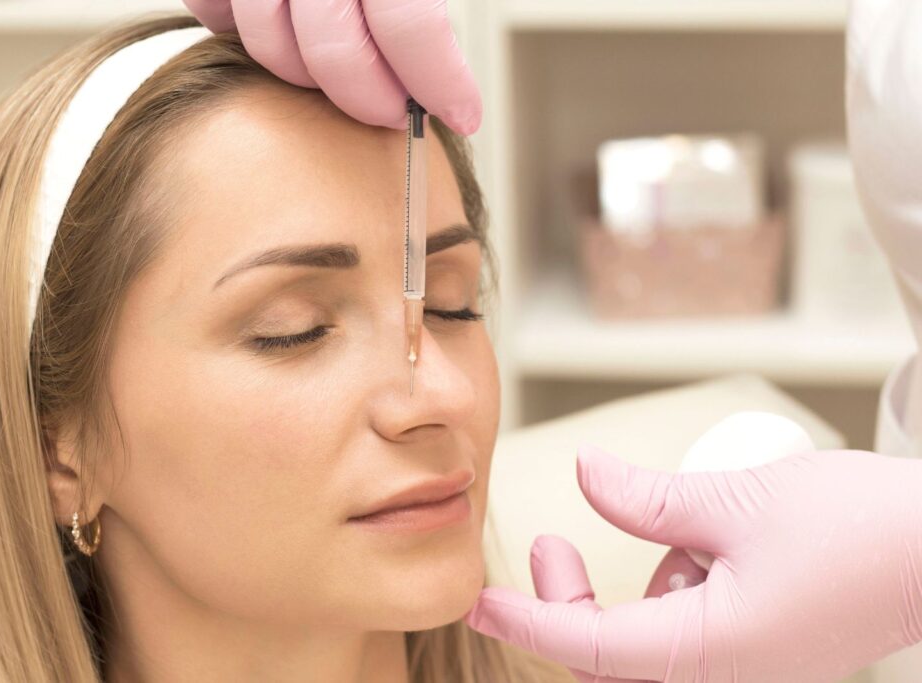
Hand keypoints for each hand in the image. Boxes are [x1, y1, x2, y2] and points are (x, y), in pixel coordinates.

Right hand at [181, 0, 482, 134]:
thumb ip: (424, 4)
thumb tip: (456, 82)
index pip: (408, 22)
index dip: (437, 79)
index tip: (460, 113)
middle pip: (334, 48)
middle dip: (370, 95)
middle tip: (396, 106)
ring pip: (268, 39)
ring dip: (307, 69)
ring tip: (339, 66)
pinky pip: (214, 13)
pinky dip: (241, 30)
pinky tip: (279, 30)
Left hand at [466, 446, 921, 681]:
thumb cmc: (861, 530)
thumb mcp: (736, 503)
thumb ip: (648, 499)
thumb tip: (586, 474)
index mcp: (713, 654)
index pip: (588, 646)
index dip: (525, 622)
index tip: (476, 603)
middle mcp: (725, 677)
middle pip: (608, 655)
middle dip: (570, 603)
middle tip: (551, 544)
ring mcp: (745, 669)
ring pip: (648, 641)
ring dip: (640, 585)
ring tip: (693, 527)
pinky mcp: (760, 651)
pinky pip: (688, 630)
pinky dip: (678, 586)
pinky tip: (715, 543)